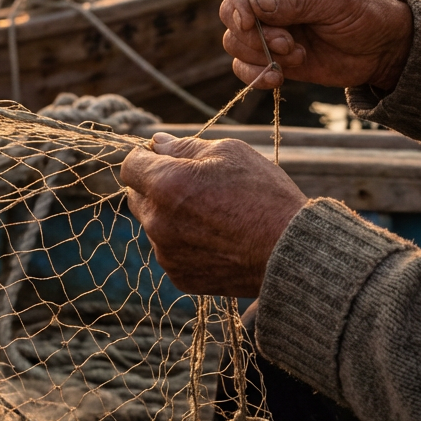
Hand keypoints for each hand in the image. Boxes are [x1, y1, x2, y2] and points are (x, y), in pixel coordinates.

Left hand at [121, 134, 306, 296]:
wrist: (290, 252)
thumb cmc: (264, 195)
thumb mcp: (229, 152)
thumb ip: (185, 146)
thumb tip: (157, 143)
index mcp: (166, 184)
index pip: (129, 166)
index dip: (145, 158)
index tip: (163, 158)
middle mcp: (158, 221)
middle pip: (136, 196)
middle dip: (155, 186)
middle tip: (192, 185)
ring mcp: (166, 253)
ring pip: (153, 225)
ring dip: (169, 215)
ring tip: (211, 214)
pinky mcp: (179, 277)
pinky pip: (169, 251)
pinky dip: (182, 242)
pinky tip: (214, 238)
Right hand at [219, 0, 413, 89]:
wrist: (382, 50)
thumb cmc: (365, 11)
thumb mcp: (335, 0)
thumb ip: (295, 1)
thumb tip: (254, 1)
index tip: (247, 22)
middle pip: (232, 10)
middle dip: (252, 33)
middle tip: (285, 43)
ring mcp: (270, 27)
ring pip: (235, 40)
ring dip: (260, 54)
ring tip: (296, 56)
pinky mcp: (272, 55)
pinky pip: (244, 66)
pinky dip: (254, 75)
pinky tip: (277, 78)